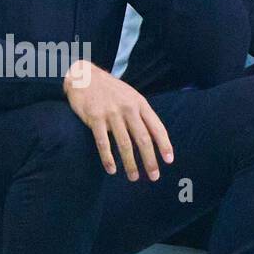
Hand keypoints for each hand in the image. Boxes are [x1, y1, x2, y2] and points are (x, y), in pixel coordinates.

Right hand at [63, 59, 173, 180]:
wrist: (85, 76)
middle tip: (154, 176)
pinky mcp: (95, 118)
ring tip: (133, 177)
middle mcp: (128, 108)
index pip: (156, 127)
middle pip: (143, 139)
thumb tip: (154, 137)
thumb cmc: (110, 90)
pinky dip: (108, 158)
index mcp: (140, 103)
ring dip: (130, 164)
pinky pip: (103, 143)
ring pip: (124, 144)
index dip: (164, 145)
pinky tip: (111, 169)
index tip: (169, 160)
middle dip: (150, 160)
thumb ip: (141, 114)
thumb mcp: (131, 96)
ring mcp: (111, 114)